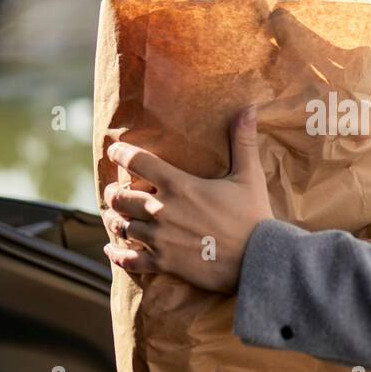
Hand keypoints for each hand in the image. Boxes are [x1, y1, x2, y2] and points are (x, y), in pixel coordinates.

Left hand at [101, 104, 273, 293]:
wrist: (257, 260)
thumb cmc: (253, 217)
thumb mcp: (249, 176)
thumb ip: (242, 141)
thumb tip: (249, 108)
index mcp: (178, 185)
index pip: (137, 161)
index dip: (120, 153)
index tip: (114, 151)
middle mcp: (161, 210)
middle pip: (120, 197)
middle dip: (113, 192)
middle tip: (114, 191)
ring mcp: (160, 239)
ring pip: (121, 226)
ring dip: (115, 220)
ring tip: (114, 217)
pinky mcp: (163, 263)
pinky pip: (129, 260)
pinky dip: (118, 255)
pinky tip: (113, 250)